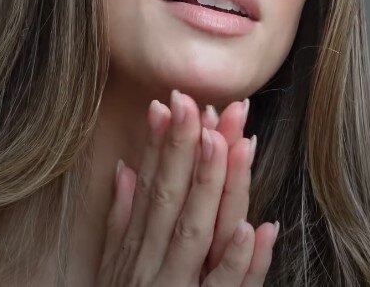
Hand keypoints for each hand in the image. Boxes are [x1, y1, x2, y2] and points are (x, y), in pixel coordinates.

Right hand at [96, 90, 277, 285]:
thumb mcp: (112, 268)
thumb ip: (120, 220)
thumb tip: (126, 169)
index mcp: (135, 250)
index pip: (152, 188)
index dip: (164, 144)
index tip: (175, 102)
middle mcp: (151, 267)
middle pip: (174, 201)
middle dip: (188, 150)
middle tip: (203, 104)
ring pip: (199, 234)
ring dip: (215, 188)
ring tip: (231, 143)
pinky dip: (241, 262)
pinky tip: (257, 229)